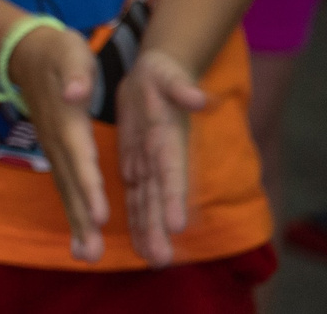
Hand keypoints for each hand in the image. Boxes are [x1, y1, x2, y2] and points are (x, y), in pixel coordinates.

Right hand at [8, 21, 111, 261]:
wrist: (25, 51)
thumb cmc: (57, 51)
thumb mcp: (70, 52)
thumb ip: (76, 72)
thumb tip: (78, 93)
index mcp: (67, 119)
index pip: (79, 156)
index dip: (89, 186)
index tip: (98, 215)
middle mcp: (57, 140)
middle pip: (69, 184)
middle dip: (81, 219)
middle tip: (91, 253)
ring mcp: (53, 147)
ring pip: (65, 190)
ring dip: (76, 223)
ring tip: (86, 255)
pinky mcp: (56, 152)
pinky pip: (64, 186)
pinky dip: (73, 212)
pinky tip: (81, 234)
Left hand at [117, 49, 207, 266]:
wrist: (153, 76)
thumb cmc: (164, 75)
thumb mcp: (168, 76)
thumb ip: (181, 88)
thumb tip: (199, 98)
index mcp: (168, 139)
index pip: (172, 172)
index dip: (174, 198)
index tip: (176, 225)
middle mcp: (160, 158)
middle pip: (160, 197)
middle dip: (159, 227)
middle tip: (159, 258)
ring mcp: (148, 164)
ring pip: (147, 202)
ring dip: (148, 229)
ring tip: (152, 259)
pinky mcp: (134, 163)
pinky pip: (134, 194)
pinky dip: (135, 216)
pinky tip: (136, 240)